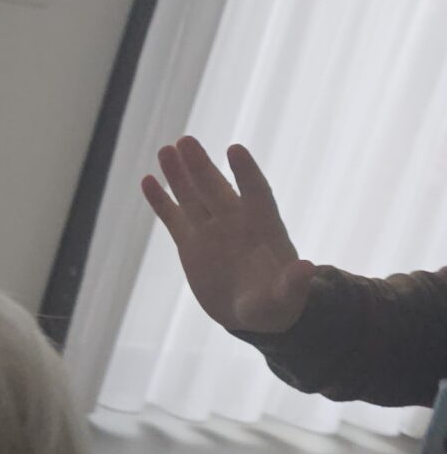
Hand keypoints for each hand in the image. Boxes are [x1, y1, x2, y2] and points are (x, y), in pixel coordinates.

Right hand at [141, 138, 313, 335]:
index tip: (234, 150)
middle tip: (185, 141)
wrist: (253, 312)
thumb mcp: (287, 297)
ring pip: (192, 196)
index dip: (246, 173)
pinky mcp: (190, 244)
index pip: (256, 193)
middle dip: (202, 166)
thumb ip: (294, 283)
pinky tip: (147, 180)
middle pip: (216, 188)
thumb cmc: (277, 303)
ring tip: (165, 150)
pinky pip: (173, 217)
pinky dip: (161, 200)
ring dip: (179, 174)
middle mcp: (235, 222)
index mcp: (264, 228)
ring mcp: (211, 230)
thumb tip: (307, 269)